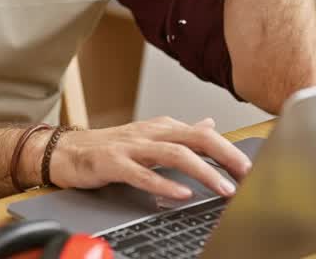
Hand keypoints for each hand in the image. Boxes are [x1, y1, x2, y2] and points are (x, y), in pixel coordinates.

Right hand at [47, 116, 252, 200]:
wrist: (65, 151)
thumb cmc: (109, 147)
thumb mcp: (150, 137)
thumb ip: (181, 133)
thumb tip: (210, 123)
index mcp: (162, 127)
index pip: (203, 134)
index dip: (229, 149)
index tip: (250, 167)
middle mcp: (150, 133)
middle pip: (196, 137)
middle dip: (225, 155)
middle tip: (246, 174)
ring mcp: (132, 147)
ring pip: (174, 153)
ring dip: (203, 171)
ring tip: (223, 188)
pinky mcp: (113, 163)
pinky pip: (143, 173)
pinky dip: (164, 183)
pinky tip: (182, 193)